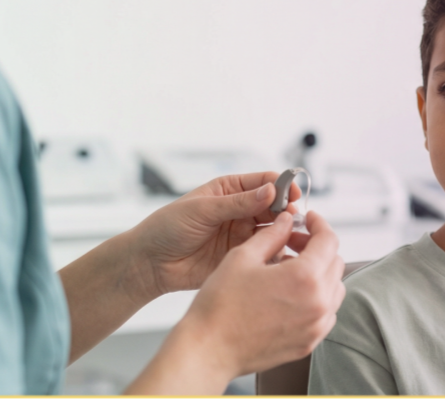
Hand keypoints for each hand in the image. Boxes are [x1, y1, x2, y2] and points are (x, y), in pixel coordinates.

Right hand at [125, 210, 345, 394]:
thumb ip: (272, 235)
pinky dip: (317, 297)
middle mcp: (318, 303)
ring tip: (289, 268)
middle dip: (317, 246)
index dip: (318, 224)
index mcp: (304, 277)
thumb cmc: (221, 306)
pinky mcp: (309, 342)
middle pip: (335, 263)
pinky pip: (326, 313)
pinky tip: (290, 294)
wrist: (209, 349)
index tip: (308, 219)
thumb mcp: (243, 257)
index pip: (329, 240)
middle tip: (292, 241)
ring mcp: (316, 327)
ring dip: (319, 272)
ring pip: (334, 289)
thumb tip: (287, 221)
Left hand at [130, 172, 300, 297]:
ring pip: (274, 230)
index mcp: (230, 190)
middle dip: (287, 210)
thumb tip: (270, 191)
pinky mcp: (242, 256)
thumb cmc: (168, 228)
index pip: (264, 182)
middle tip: (293, 218)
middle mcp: (241, 210)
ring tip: (291, 237)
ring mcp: (243, 234)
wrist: (151, 263)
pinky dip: (276, 253)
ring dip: (285, 232)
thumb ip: (237, 202)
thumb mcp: (202, 209)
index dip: (281, 186)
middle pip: (275, 206)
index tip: (292, 194)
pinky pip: (266, 253)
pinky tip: (280, 255)